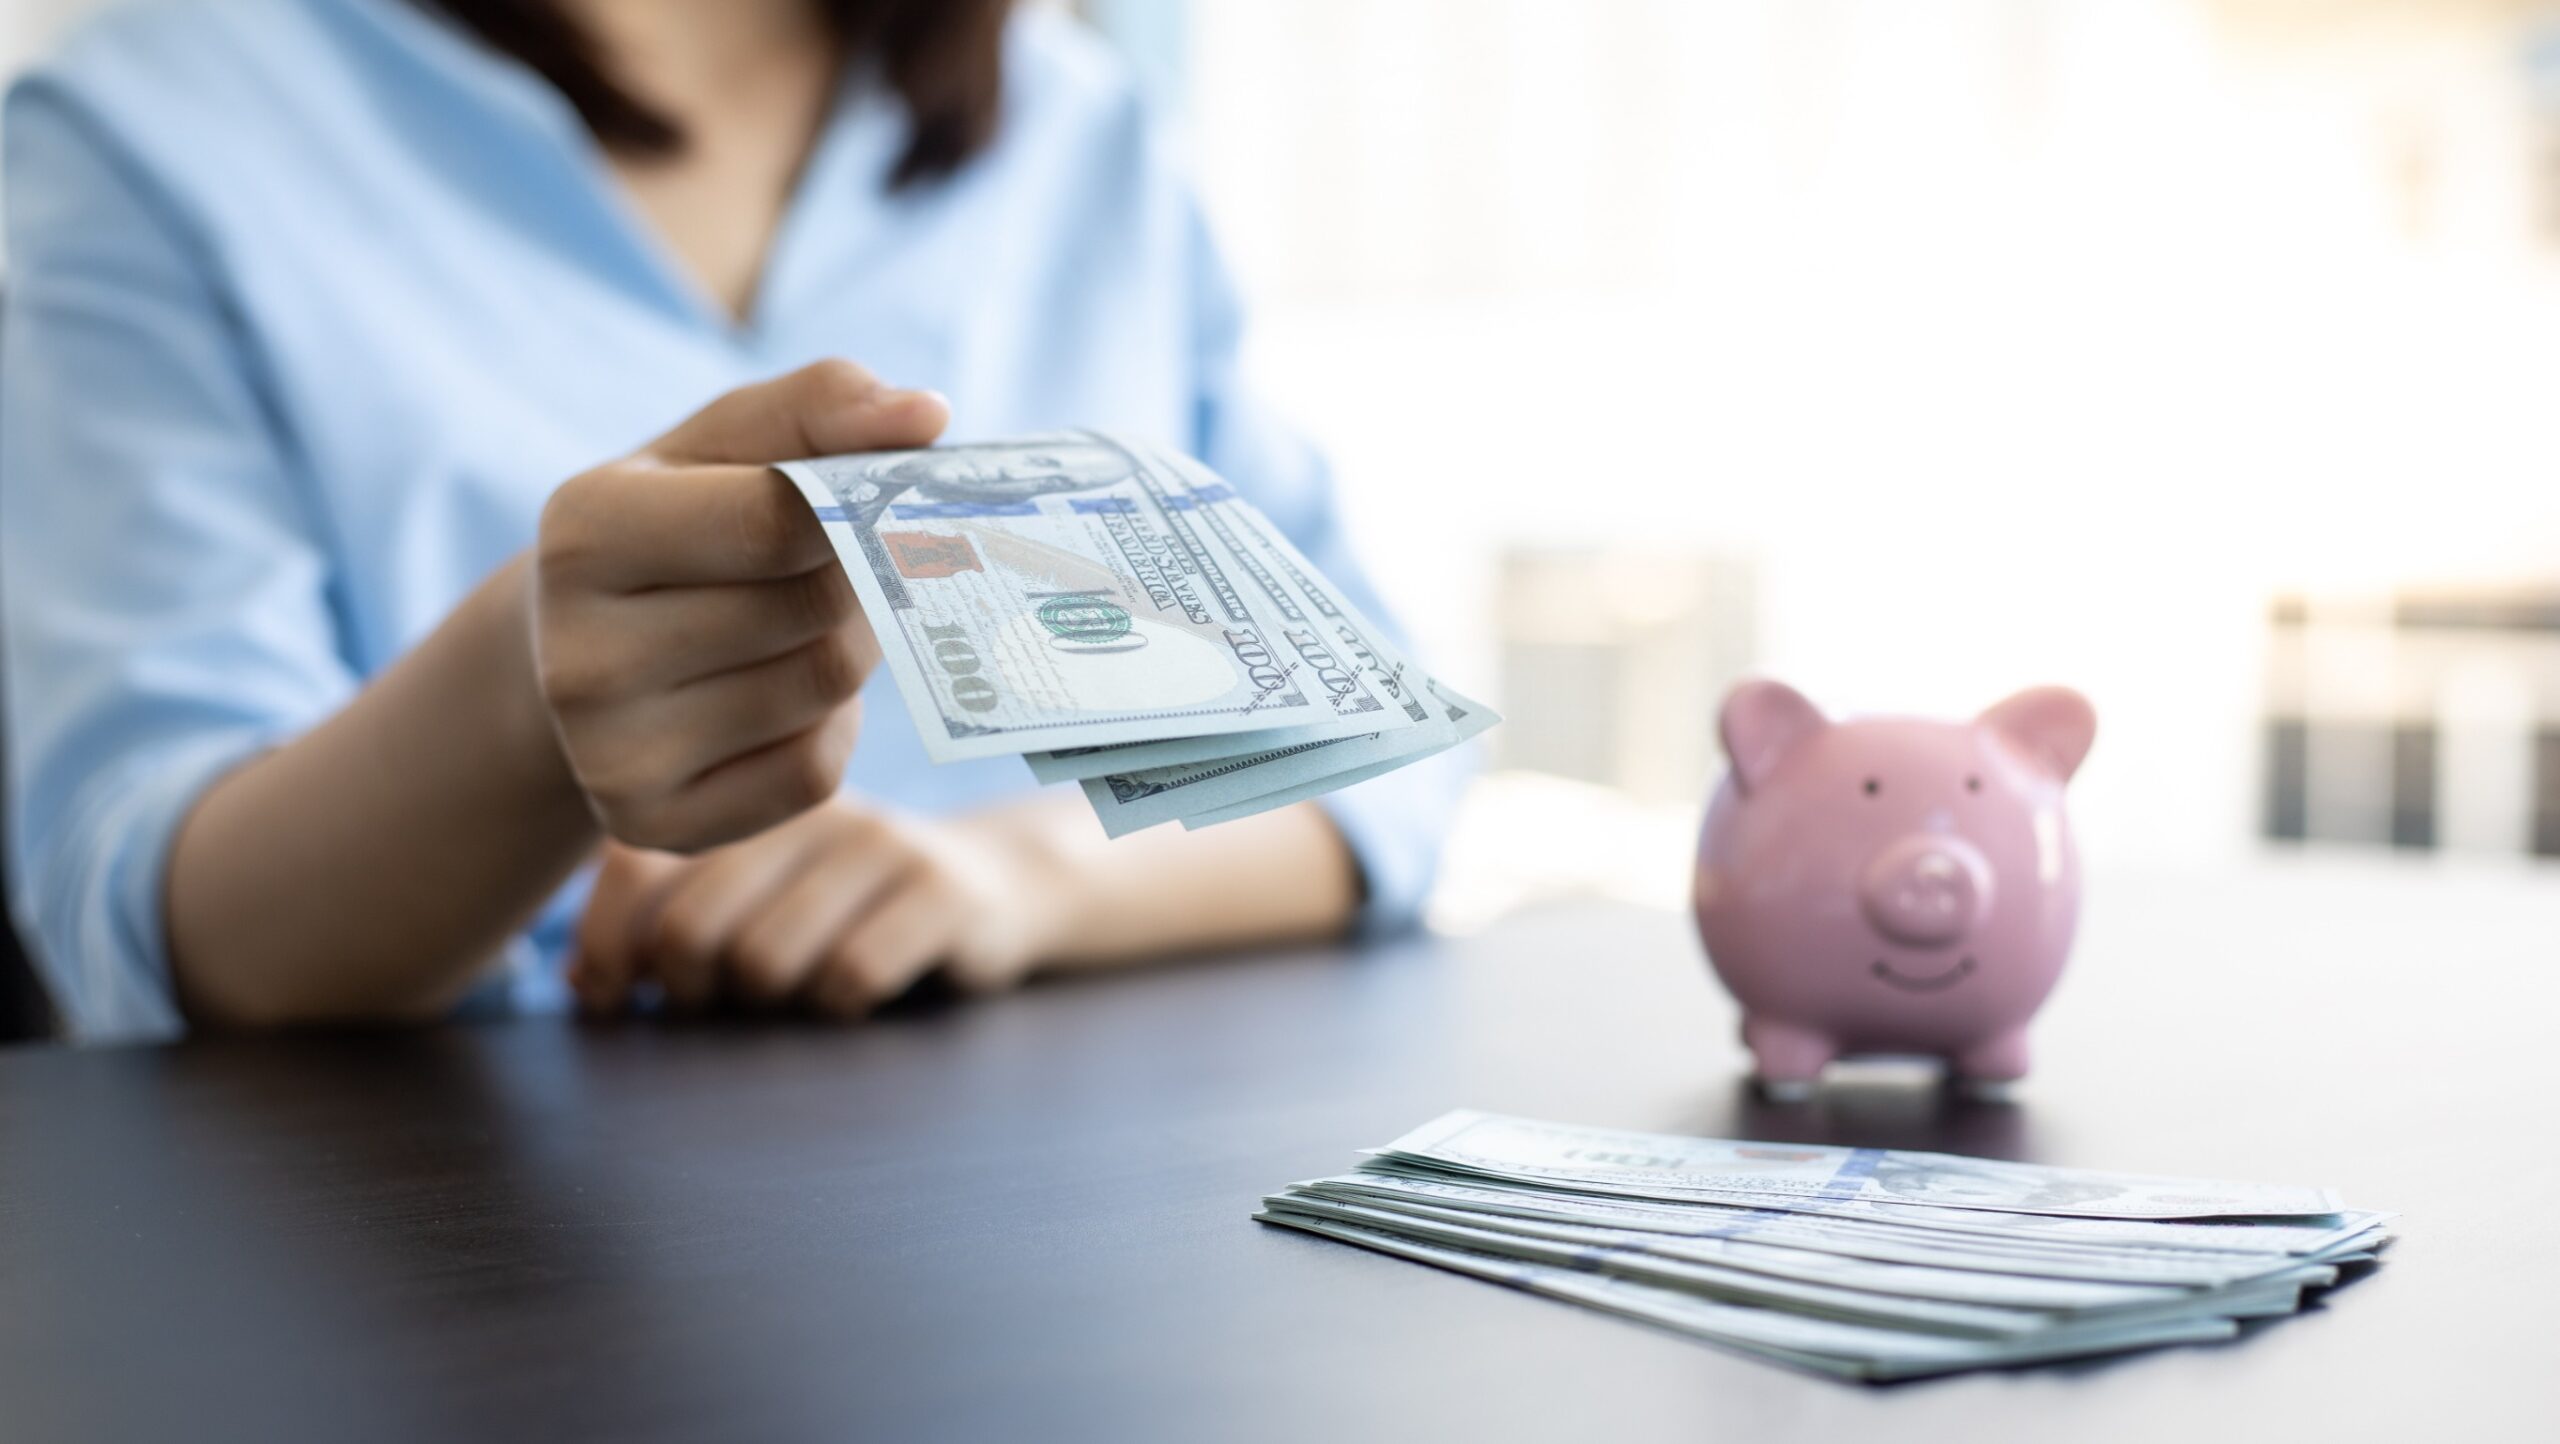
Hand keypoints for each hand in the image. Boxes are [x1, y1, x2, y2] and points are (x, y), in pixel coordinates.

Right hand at [528, 361, 947, 851]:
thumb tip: (925, 414)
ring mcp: (611, 754)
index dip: (854, 510)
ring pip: (823, 689)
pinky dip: (830, 729)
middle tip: (843, 566)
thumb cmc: (679, 520)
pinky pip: (812, 774)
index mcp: (584, 530)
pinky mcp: (653, 825)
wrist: (583, 650)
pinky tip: (785, 699)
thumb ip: (823, 405)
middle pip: (812, 611)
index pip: (776, 520)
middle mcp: (580, 652)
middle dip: (856, 581)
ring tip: (804, 624)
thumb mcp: (727, 441)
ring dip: (847, 650)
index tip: (882, 500)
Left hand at [567, 799, 1075, 1017]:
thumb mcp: (754, 899)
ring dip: (774, 1004)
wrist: (998, 886)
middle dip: (692, 990)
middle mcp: (807, 807)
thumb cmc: (845, 910)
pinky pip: (853, 977)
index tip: (615, 996)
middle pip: (695, 928)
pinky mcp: (942, 892)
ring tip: (800, 991)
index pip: (633, 865)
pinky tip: (860, 993)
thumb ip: (664, 922)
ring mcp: (880, 844)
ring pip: (769, 961)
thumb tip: (583, 983)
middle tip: (719, 1002)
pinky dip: (843, 1007)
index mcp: (745, 799)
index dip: (609, 945)